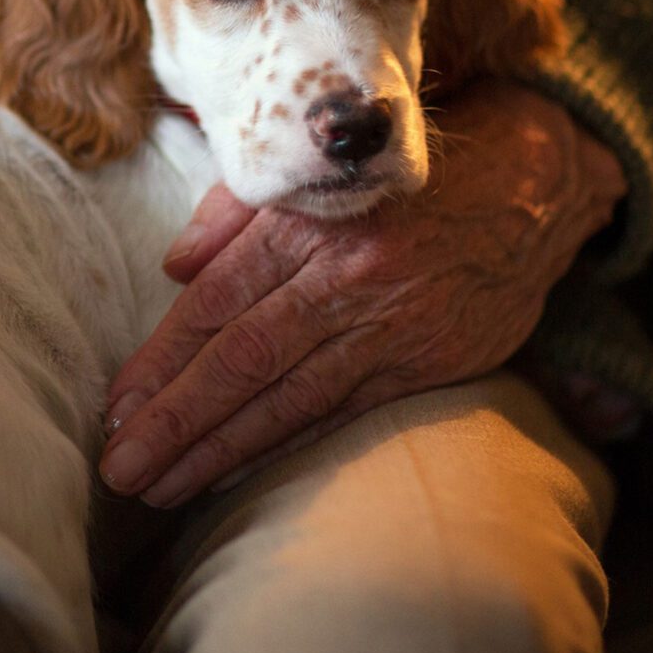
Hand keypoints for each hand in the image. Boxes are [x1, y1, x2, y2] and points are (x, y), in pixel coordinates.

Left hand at [99, 80, 625, 506]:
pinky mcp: (430, 363)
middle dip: (176, 421)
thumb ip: (237, 213)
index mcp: (309, 223)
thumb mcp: (317, 167)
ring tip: (162, 486)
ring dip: (219, 450)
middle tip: (121, 467)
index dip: (162, 360)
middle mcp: (347, 277)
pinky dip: (286, 448)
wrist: (535, 182)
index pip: (216, 302)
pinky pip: (344, 414)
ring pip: (290, 399)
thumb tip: (173, 267)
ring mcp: (392, 327)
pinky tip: (237, 475)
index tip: (117, 405)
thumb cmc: (403, 171)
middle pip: (244, 360)